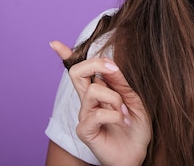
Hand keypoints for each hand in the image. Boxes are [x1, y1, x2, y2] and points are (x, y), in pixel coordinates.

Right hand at [50, 41, 150, 165]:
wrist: (139, 151)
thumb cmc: (136, 124)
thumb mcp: (133, 98)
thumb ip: (120, 82)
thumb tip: (110, 63)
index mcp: (99, 90)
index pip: (79, 71)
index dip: (66, 56)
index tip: (54, 43)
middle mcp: (88, 101)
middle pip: (77, 72)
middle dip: (96, 64)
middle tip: (115, 70)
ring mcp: (84, 115)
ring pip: (93, 91)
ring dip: (115, 98)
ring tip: (125, 111)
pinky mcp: (84, 130)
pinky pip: (97, 113)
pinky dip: (115, 115)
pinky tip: (122, 122)